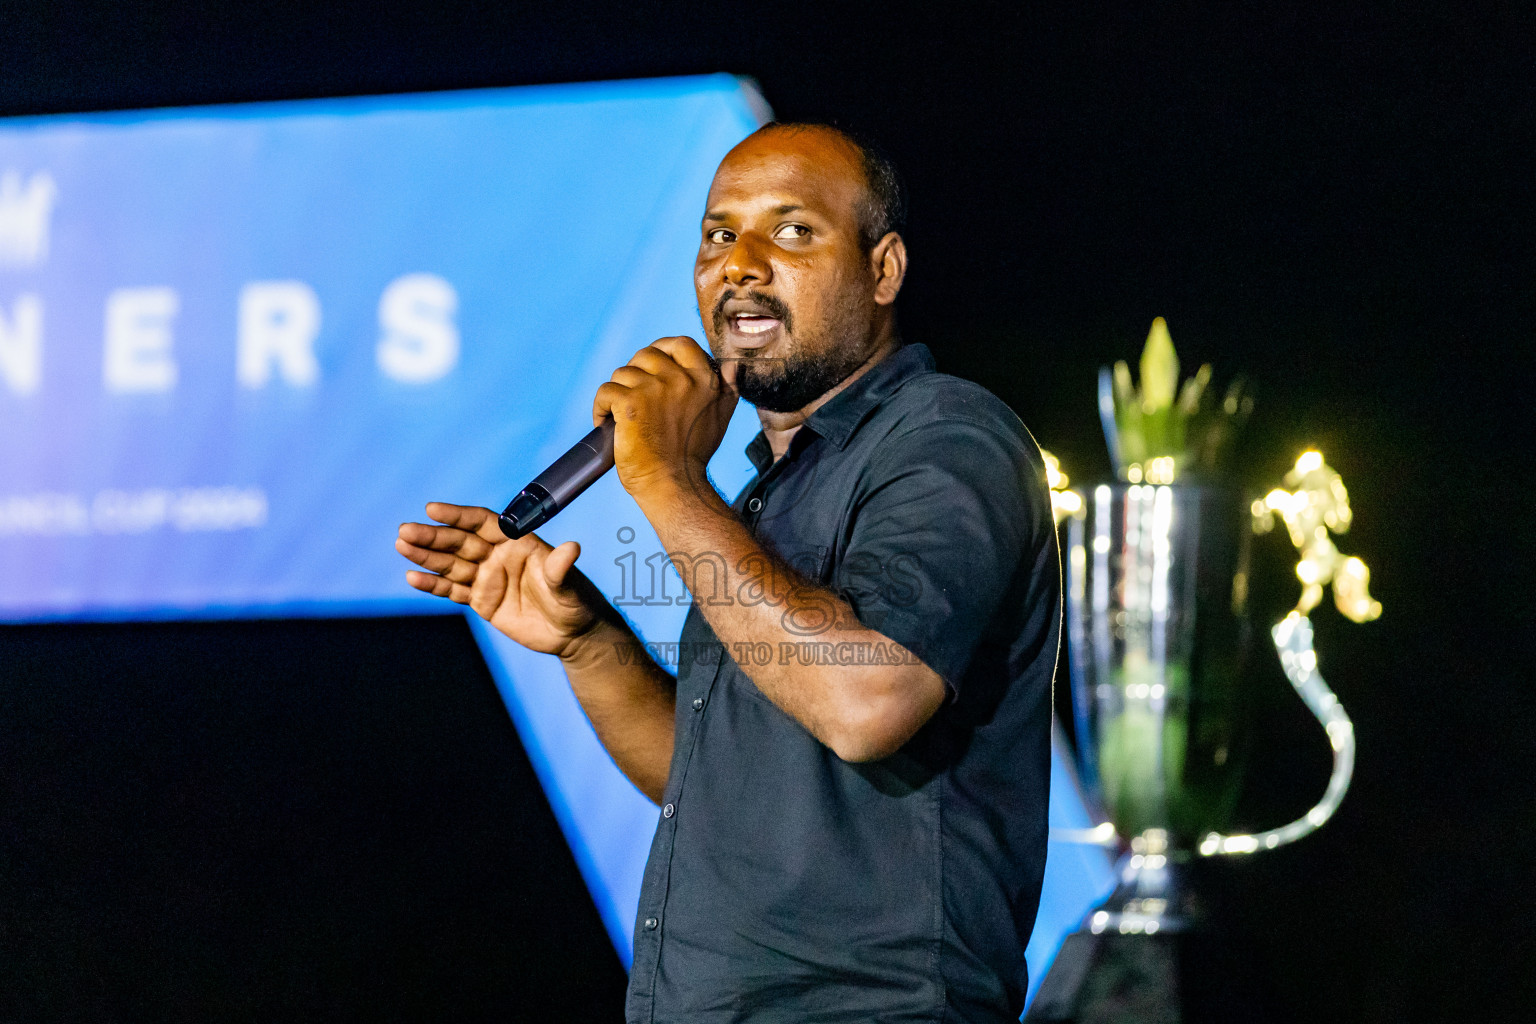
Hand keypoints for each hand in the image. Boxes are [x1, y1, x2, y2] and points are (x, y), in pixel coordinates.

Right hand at [395, 502, 603, 658]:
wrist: (572, 634)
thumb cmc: (575, 601)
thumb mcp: (568, 584)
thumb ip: (560, 567)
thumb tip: (571, 549)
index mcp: (517, 542)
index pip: (482, 523)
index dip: (458, 515)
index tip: (433, 509)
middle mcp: (498, 556)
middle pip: (460, 542)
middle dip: (433, 537)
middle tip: (405, 531)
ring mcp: (487, 578)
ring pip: (452, 564)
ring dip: (426, 556)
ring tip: (402, 547)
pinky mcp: (482, 601)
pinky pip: (453, 590)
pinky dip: (433, 585)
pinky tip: (413, 577)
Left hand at [592, 336, 736, 502]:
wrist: (674, 485)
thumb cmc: (693, 456)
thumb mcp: (720, 417)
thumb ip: (728, 388)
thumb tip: (731, 365)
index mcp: (705, 381)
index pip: (681, 344)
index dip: (662, 350)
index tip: (652, 368)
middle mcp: (682, 381)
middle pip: (646, 355)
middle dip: (635, 374)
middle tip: (634, 399)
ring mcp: (655, 390)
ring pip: (622, 373)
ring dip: (617, 393)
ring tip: (620, 416)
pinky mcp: (630, 404)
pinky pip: (606, 391)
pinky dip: (601, 408)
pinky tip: (606, 423)